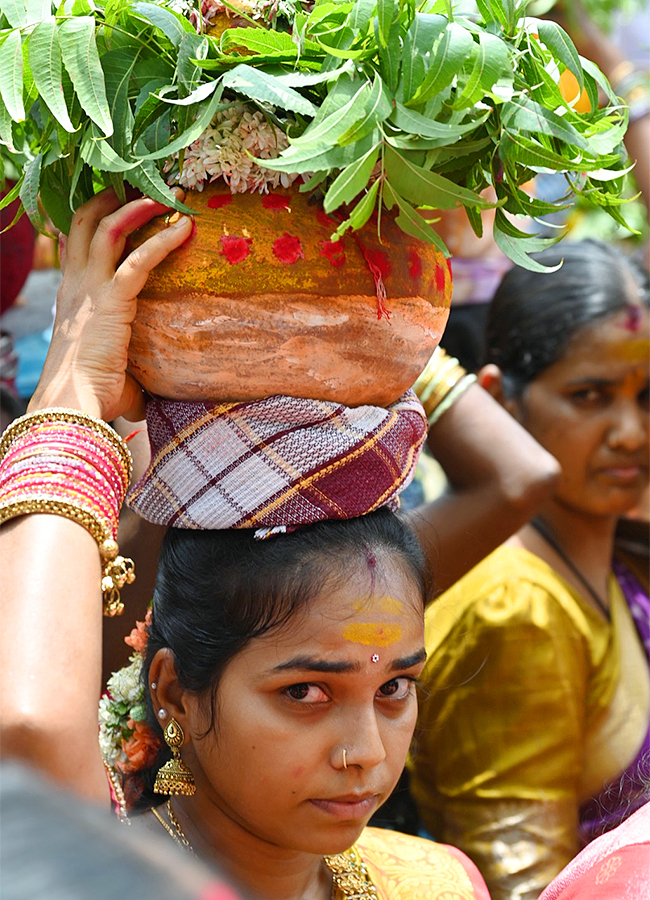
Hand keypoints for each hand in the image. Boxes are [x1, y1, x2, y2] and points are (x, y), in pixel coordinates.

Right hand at [29, 189, 192, 421]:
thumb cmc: (90, 397)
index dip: (95, 219)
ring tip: (168, 195)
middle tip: (142, 186)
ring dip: (139, 206)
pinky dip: (164, 240)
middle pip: (86, 222)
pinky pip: (140, 259)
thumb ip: (130, 377)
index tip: (120, 204)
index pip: (76, 244)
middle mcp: (76, 286)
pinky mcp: (111, 299)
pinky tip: (185, 229)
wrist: (71, 405)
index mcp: (72, 298)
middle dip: (113, 198)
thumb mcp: (111, 376)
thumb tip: (144, 403)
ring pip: (109, 228)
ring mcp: (90, 289)